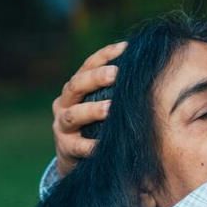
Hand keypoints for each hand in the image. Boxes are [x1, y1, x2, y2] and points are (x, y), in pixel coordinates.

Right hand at [51, 41, 126, 176]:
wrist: (73, 158)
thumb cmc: (94, 125)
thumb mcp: (99, 104)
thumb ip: (114, 89)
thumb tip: (145, 67)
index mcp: (74, 88)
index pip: (87, 66)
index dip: (105, 55)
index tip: (125, 48)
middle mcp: (64, 103)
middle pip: (76, 85)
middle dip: (96, 78)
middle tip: (116, 73)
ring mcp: (62, 125)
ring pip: (74, 114)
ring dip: (92, 110)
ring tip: (110, 108)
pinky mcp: (65, 148)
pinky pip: (78, 146)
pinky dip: (90, 145)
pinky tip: (103, 144)